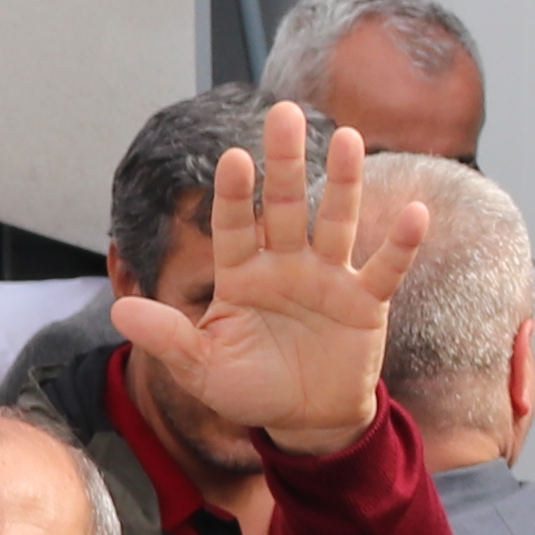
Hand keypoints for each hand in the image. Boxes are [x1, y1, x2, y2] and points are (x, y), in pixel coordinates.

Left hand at [112, 102, 431, 457]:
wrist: (307, 420)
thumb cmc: (250, 388)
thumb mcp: (202, 368)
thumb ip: (168, 338)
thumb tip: (119, 313)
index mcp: (243, 275)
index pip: (234, 227)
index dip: (234, 194)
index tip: (232, 158)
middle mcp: (285, 264)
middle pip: (285, 207)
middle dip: (285, 163)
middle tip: (285, 114)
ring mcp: (328, 278)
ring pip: (335, 222)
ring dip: (345, 183)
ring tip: (350, 138)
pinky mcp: (366, 302)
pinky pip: (385, 268)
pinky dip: (401, 243)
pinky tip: (415, 212)